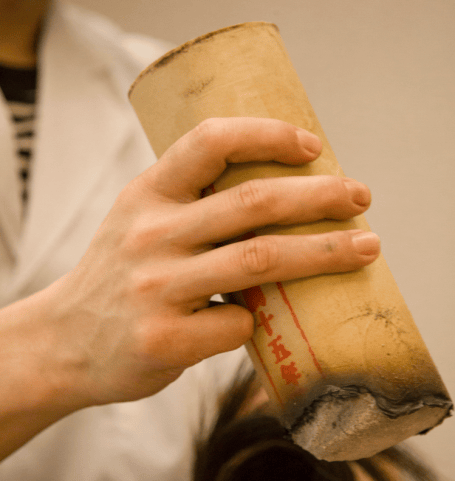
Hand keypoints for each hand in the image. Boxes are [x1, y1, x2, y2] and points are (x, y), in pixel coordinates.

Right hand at [0, 117, 379, 457]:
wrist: (63, 344)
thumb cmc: (119, 282)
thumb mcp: (139, 226)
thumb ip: (192, 211)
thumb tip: (282, 206)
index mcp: (146, 195)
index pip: (211, 143)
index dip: (268, 136)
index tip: (314, 147)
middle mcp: (150, 234)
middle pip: (254, 203)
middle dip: (320, 197)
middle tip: (361, 197)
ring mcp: (156, 287)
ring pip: (261, 260)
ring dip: (324, 253)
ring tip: (366, 249)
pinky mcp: (165, 338)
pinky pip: (238, 324)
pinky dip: (257, 322)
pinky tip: (255, 324)